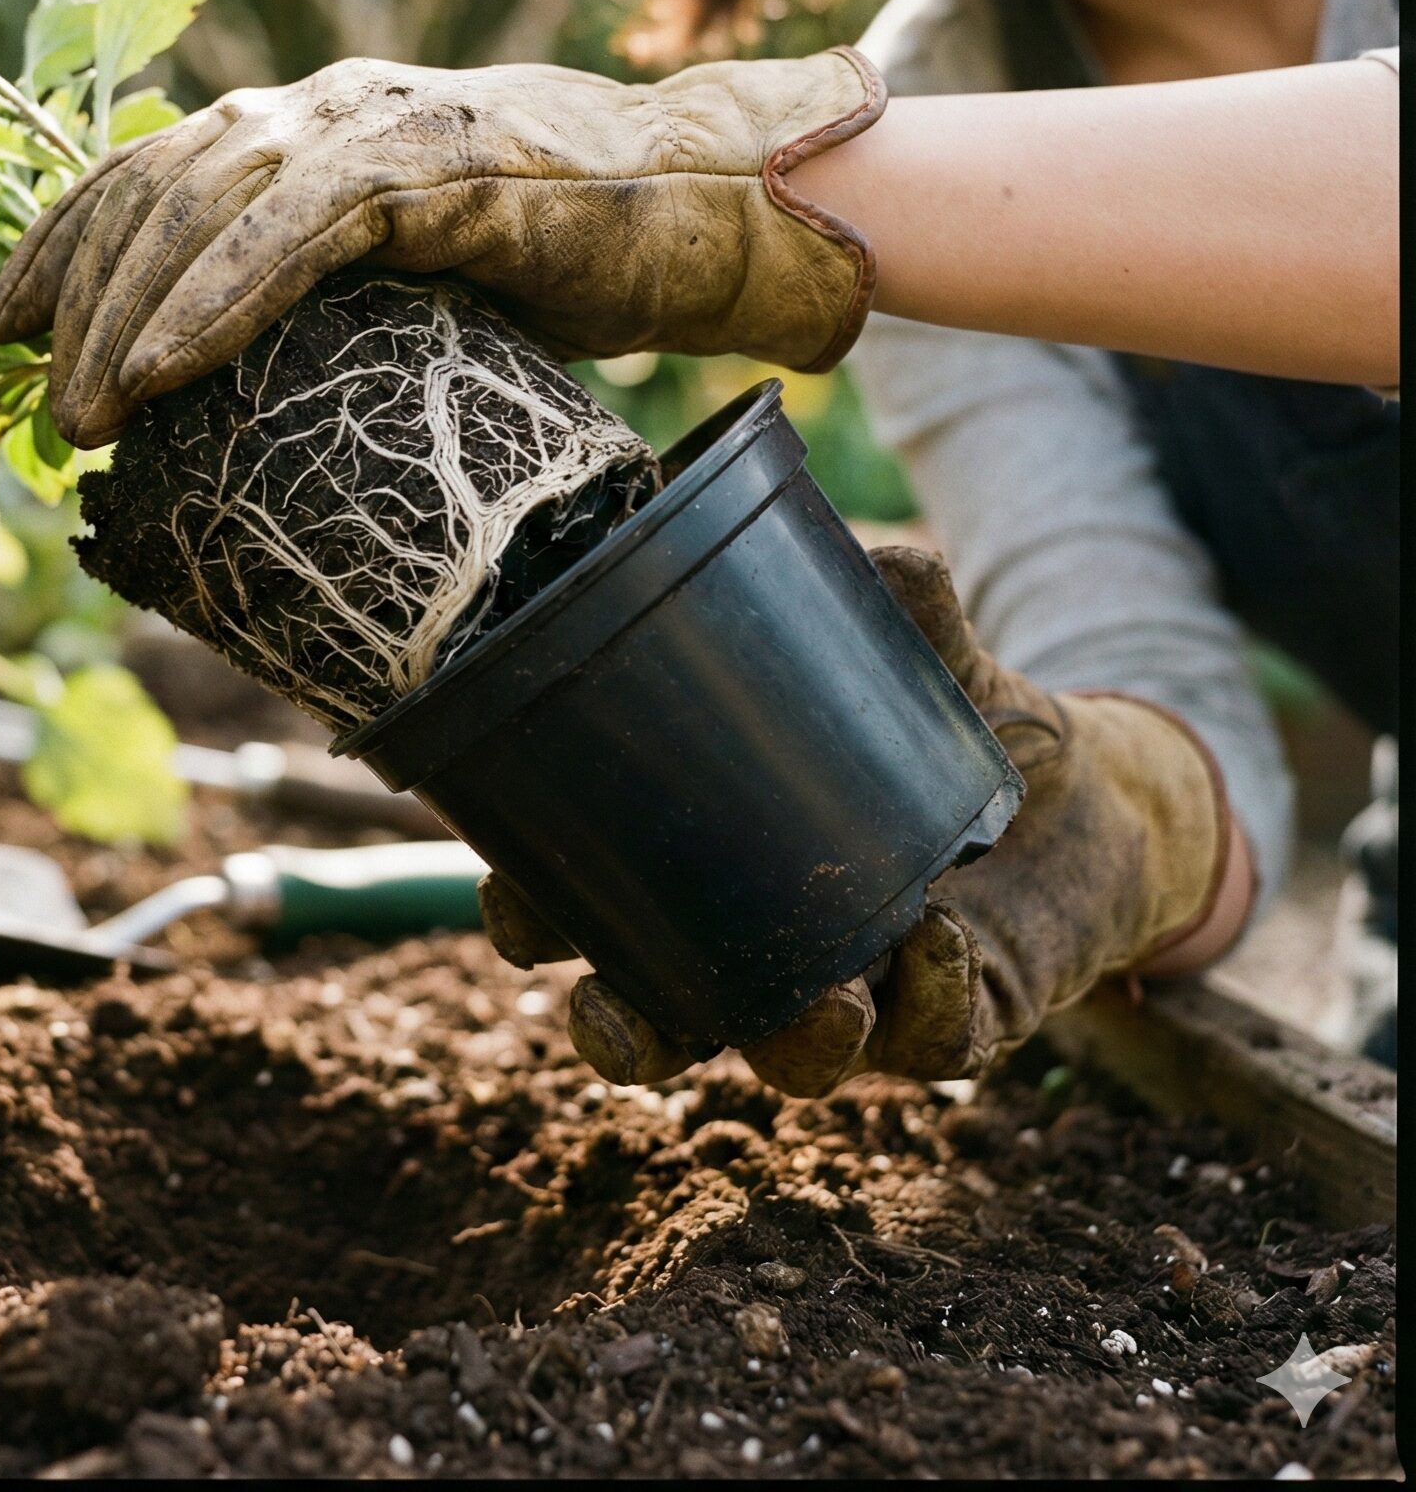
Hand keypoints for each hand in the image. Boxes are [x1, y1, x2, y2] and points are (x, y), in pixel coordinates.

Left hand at [0, 49, 885, 446]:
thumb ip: (329, 282)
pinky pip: (294, 230)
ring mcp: (376, 122)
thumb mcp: (418, 268)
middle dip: (77, 292)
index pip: (150, 168)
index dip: (65, 243)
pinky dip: (218, 300)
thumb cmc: (570, 250)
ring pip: (205, 203)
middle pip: (154, 184)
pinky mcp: (430, 163)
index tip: (4, 325)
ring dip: (130, 313)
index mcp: (311, 121)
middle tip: (32, 391)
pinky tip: (163, 370)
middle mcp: (326, 102)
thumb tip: (249, 374)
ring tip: (86, 413)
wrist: (711, 207)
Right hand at [480, 546, 1249, 1094]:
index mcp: (706, 863)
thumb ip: (900, 606)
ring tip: (822, 999)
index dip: (537, 919)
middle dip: (622, 1033)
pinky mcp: (953, 1020)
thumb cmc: (960, 720)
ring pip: (788, 1058)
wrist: (1092, 796)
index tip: (518, 909)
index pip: (589, 908)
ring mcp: (853, 996)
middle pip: (658, 1021)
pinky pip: (928, 1042)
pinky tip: (935, 942)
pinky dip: (926, 1003)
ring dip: (789, 1043)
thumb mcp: (925, 660)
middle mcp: (760, 945)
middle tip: (613, 1012)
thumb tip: (880, 551)